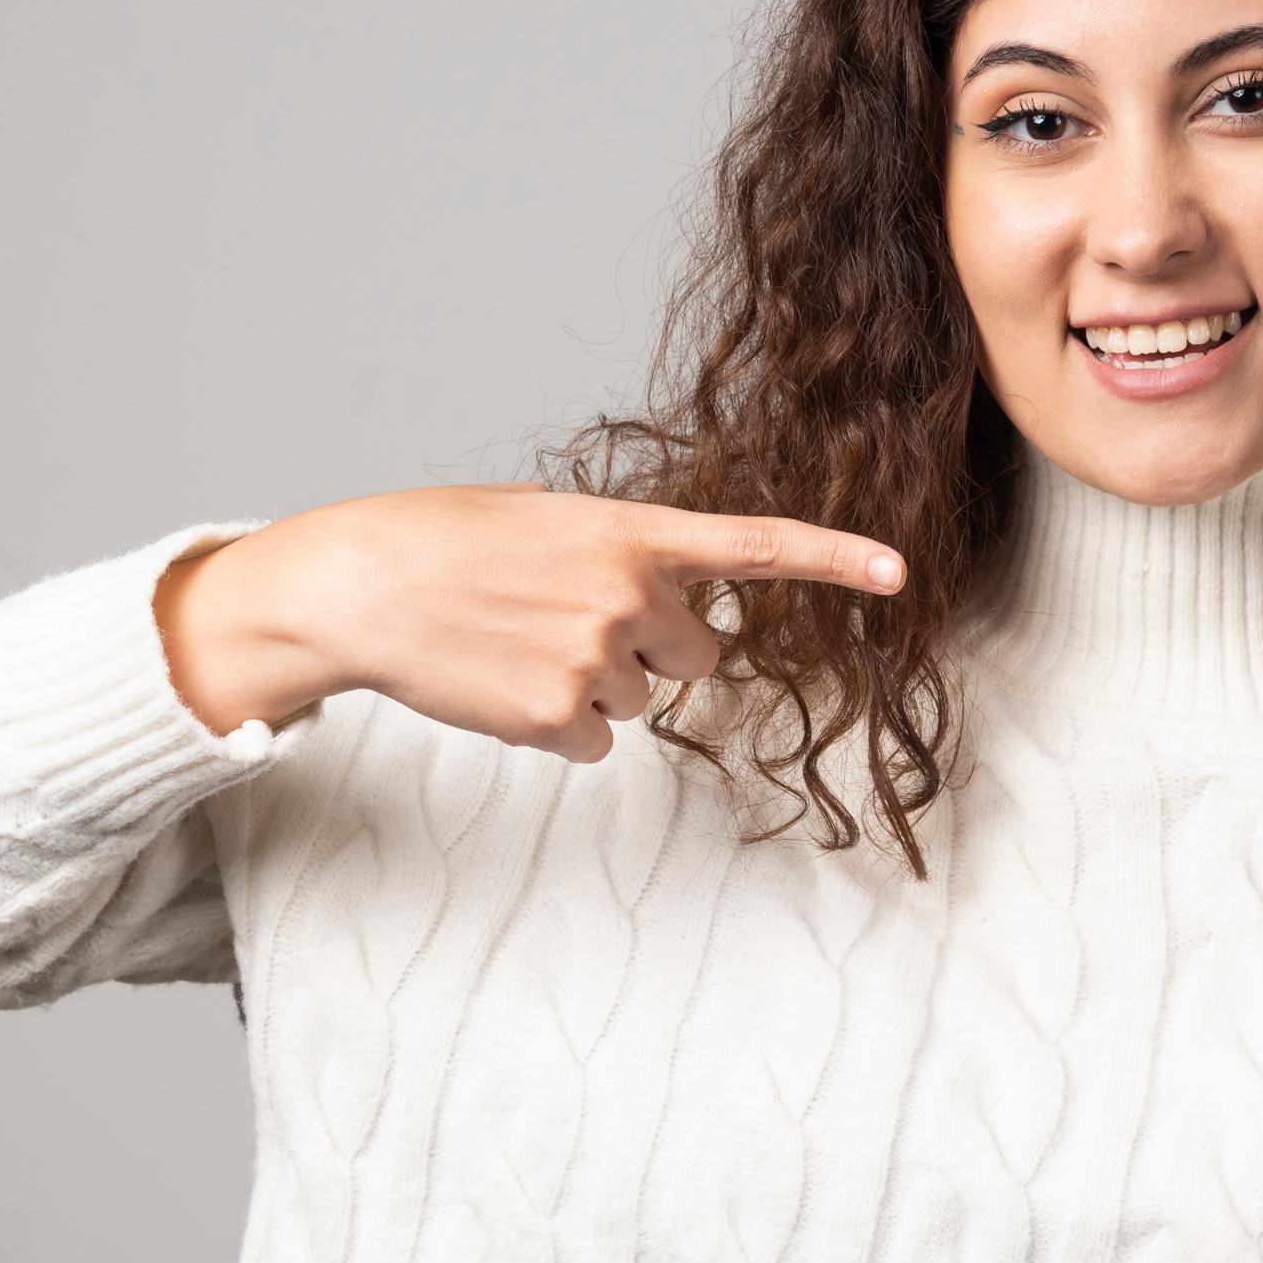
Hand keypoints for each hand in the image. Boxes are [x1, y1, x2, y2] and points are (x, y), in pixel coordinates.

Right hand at [157, 481, 905, 760]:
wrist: (364, 584)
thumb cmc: (447, 541)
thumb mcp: (546, 520)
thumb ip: (618, 553)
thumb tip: (662, 611)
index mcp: (630, 530)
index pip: (753, 544)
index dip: (833, 560)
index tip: (898, 574)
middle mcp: (628, 591)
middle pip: (698, 655)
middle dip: (650, 650)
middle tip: (570, 625)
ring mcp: (598, 657)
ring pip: (641, 702)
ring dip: (592, 685)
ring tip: (518, 648)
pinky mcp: (563, 717)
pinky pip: (597, 742)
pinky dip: (558, 727)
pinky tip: (505, 686)